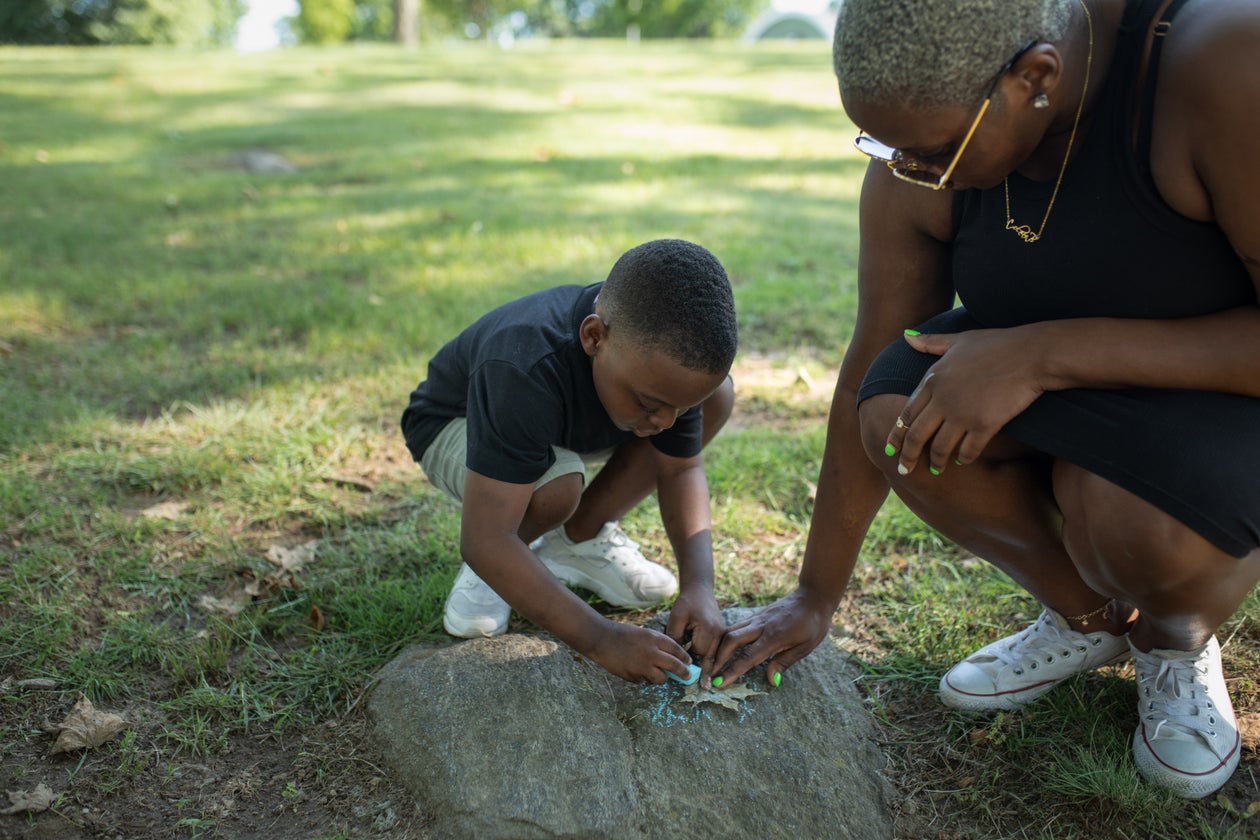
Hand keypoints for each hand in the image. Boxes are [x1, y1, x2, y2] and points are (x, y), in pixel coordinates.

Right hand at [583, 620, 692, 684]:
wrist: (601, 639)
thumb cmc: (623, 634)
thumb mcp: (644, 634)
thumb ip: (658, 644)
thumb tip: (672, 658)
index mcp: (654, 638)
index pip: (676, 649)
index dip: (685, 657)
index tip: (689, 662)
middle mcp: (651, 653)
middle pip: (674, 666)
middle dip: (683, 673)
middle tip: (687, 676)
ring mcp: (642, 666)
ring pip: (661, 679)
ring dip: (662, 678)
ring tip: (656, 674)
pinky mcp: (633, 676)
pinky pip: (645, 681)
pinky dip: (644, 678)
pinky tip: (637, 670)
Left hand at [664, 586, 724, 678]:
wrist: (700, 589)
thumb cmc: (686, 602)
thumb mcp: (676, 618)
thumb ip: (675, 637)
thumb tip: (674, 657)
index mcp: (708, 630)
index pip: (699, 653)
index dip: (691, 664)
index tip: (689, 677)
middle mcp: (719, 634)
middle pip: (711, 658)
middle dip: (706, 672)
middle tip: (706, 689)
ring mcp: (722, 634)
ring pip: (716, 655)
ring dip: (711, 667)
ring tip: (708, 684)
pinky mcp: (721, 634)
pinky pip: (717, 650)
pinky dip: (712, 659)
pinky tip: (708, 670)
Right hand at [711, 587, 834, 687]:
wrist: (813, 596)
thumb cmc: (812, 624)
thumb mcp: (805, 647)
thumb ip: (784, 662)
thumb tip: (771, 681)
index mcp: (774, 636)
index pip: (748, 657)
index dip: (732, 671)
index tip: (720, 683)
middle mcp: (761, 626)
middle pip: (731, 640)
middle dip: (718, 659)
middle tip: (710, 675)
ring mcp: (757, 618)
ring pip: (730, 631)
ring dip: (719, 648)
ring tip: (713, 663)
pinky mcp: (756, 615)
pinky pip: (737, 626)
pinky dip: (726, 638)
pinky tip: (724, 648)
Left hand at [890, 328, 1045, 474]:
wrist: (1031, 353)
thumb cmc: (997, 343)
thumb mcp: (958, 339)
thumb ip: (931, 342)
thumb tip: (906, 336)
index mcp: (933, 380)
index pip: (906, 414)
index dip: (897, 434)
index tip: (891, 448)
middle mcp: (942, 400)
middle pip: (916, 436)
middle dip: (908, 456)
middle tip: (904, 470)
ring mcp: (962, 414)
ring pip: (940, 448)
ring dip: (935, 462)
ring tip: (935, 470)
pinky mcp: (984, 425)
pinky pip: (967, 451)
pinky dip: (963, 459)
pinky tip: (962, 461)